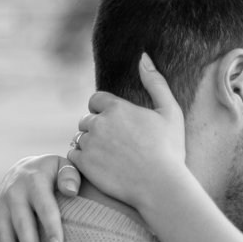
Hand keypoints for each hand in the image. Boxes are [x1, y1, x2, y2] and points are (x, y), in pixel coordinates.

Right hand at [0, 153, 80, 241]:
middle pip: (21, 223)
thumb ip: (70, 176)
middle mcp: (13, 192)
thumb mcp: (64, 166)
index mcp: (34, 180)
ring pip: (2, 234)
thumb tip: (71, 191)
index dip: (51, 227)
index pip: (44, 206)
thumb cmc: (53, 173)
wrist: (24, 168)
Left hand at [72, 54, 186, 211]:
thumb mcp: (170, 111)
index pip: (96, 101)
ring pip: (79, 138)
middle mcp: (99, 122)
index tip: (117, 126)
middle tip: (116, 146)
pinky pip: (73, 156)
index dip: (104, 112)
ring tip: (109, 158)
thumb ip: (155, 82)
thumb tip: (143, 56)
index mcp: (117, 107)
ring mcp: (89, 144)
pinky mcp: (84, 164)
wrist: (161, 186)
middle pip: (87, 120)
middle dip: (97, 129)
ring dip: (89, 145)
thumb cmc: (169, 149)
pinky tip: (101, 167)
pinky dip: (83, 161)